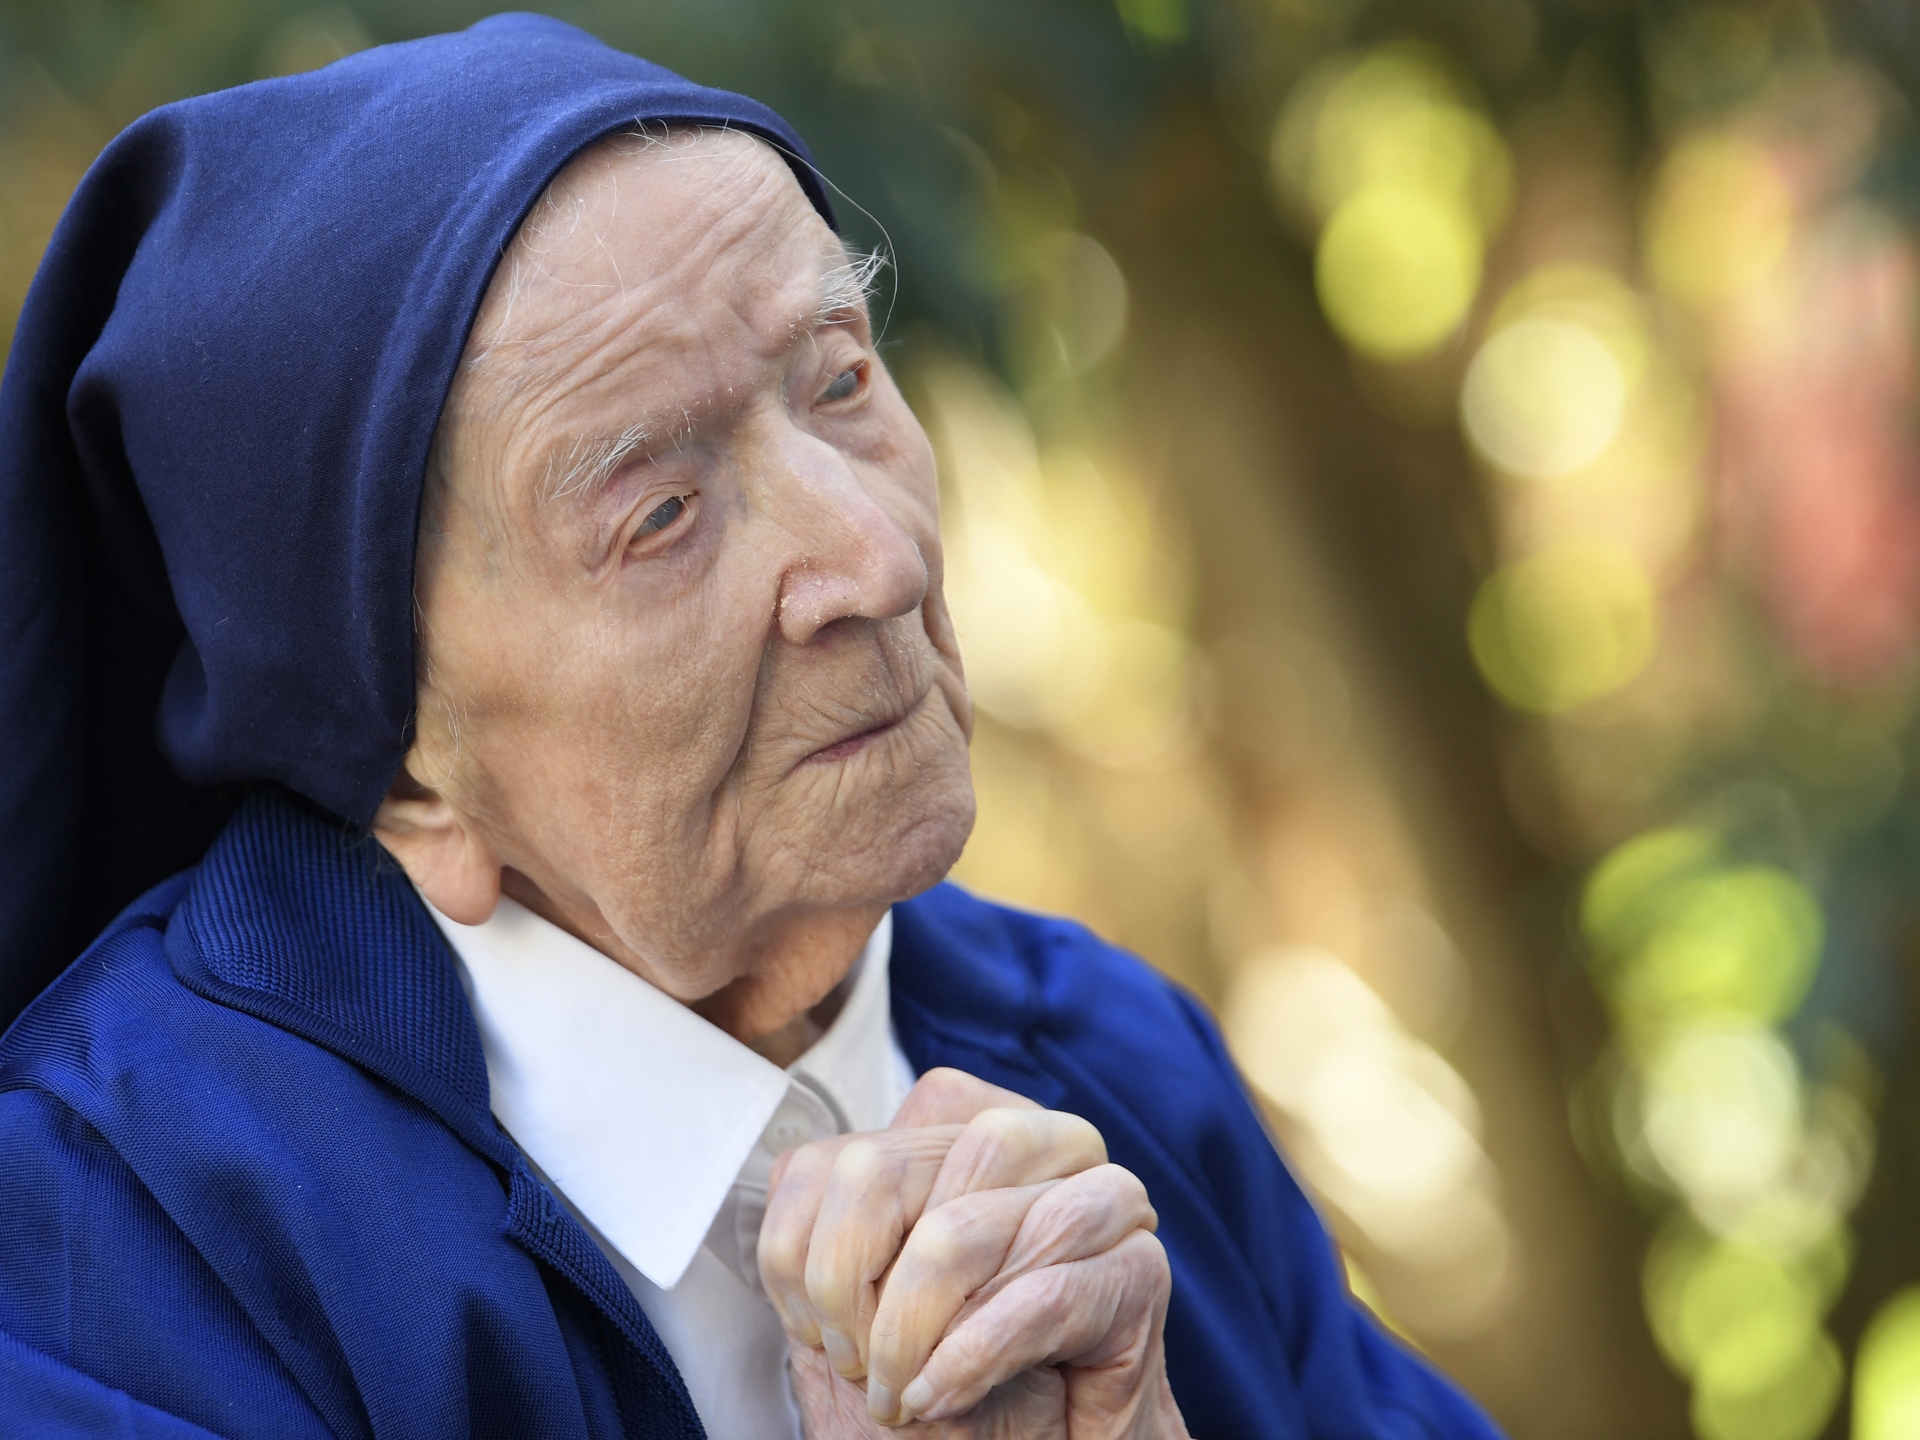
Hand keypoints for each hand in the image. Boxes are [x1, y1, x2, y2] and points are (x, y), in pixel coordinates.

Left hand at [758, 1068, 1190, 1437]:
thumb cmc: (960, 1395)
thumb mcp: (866, 1318)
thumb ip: (831, 1242)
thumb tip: (794, 1174)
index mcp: (961, 1136)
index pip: (845, 1152)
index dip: (808, 1250)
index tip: (818, 1332)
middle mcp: (1032, 1143)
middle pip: (886, 1168)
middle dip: (847, 1289)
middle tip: (861, 1371)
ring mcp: (1095, 1197)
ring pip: (958, 1225)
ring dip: (909, 1328)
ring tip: (904, 1393)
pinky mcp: (1139, 1271)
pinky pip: (1037, 1293)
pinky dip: (971, 1355)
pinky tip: (943, 1397)